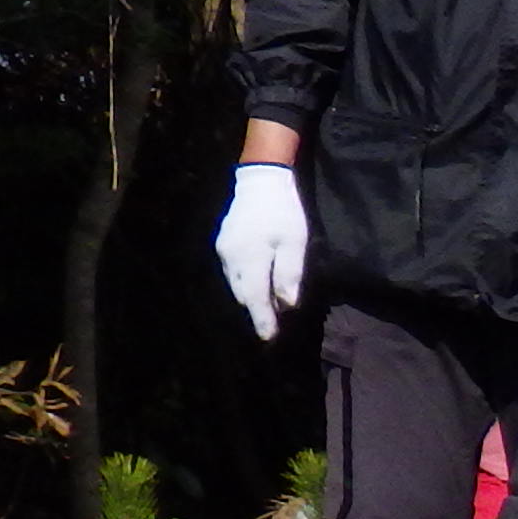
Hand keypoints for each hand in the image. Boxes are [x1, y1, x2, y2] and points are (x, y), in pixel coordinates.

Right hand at [217, 162, 308, 340]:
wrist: (260, 180)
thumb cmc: (283, 211)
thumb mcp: (294, 242)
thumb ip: (289, 274)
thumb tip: (287, 304)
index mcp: (250, 258)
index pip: (254, 298)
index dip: (262, 319)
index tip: (269, 338)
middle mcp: (231, 258)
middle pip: (243, 294)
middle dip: (257, 310)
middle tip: (275, 323)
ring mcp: (223, 250)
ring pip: (236, 284)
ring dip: (251, 296)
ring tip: (269, 306)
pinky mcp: (222, 244)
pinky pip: (233, 272)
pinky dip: (245, 282)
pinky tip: (259, 283)